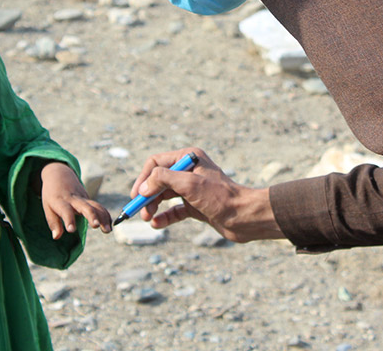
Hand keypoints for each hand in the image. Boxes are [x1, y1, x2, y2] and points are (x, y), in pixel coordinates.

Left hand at [38, 162, 110, 237]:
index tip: (71, 230)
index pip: (65, 210)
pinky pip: (99, 207)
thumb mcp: (47, 207)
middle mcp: (74, 199)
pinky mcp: (88, 199)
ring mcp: (83, 198)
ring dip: (103, 217)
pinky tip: (109, 225)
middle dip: (91, 216)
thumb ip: (53, 222)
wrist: (59, 174)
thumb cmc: (52, 194)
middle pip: (85, 206)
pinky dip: (106, 215)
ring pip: (96, 206)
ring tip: (107, 230)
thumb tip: (56, 237)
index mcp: (60, 201)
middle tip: (96, 225)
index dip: (69, 220)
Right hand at [129, 147, 282, 242]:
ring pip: (164, 196)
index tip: (136, 196)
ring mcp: (192, 189)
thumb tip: (143, 187)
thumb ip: (163, 179)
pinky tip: (156, 224)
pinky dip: (164, 217)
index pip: (156, 163)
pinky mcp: (196, 206)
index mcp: (188, 158)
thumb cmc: (221, 197)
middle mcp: (189, 171)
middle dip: (147, 196)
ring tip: (147, 218)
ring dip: (153, 207)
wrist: (245, 217)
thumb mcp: (190, 184)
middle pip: (158, 181)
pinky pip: (174, 210)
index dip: (143, 178)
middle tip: (139, 212)